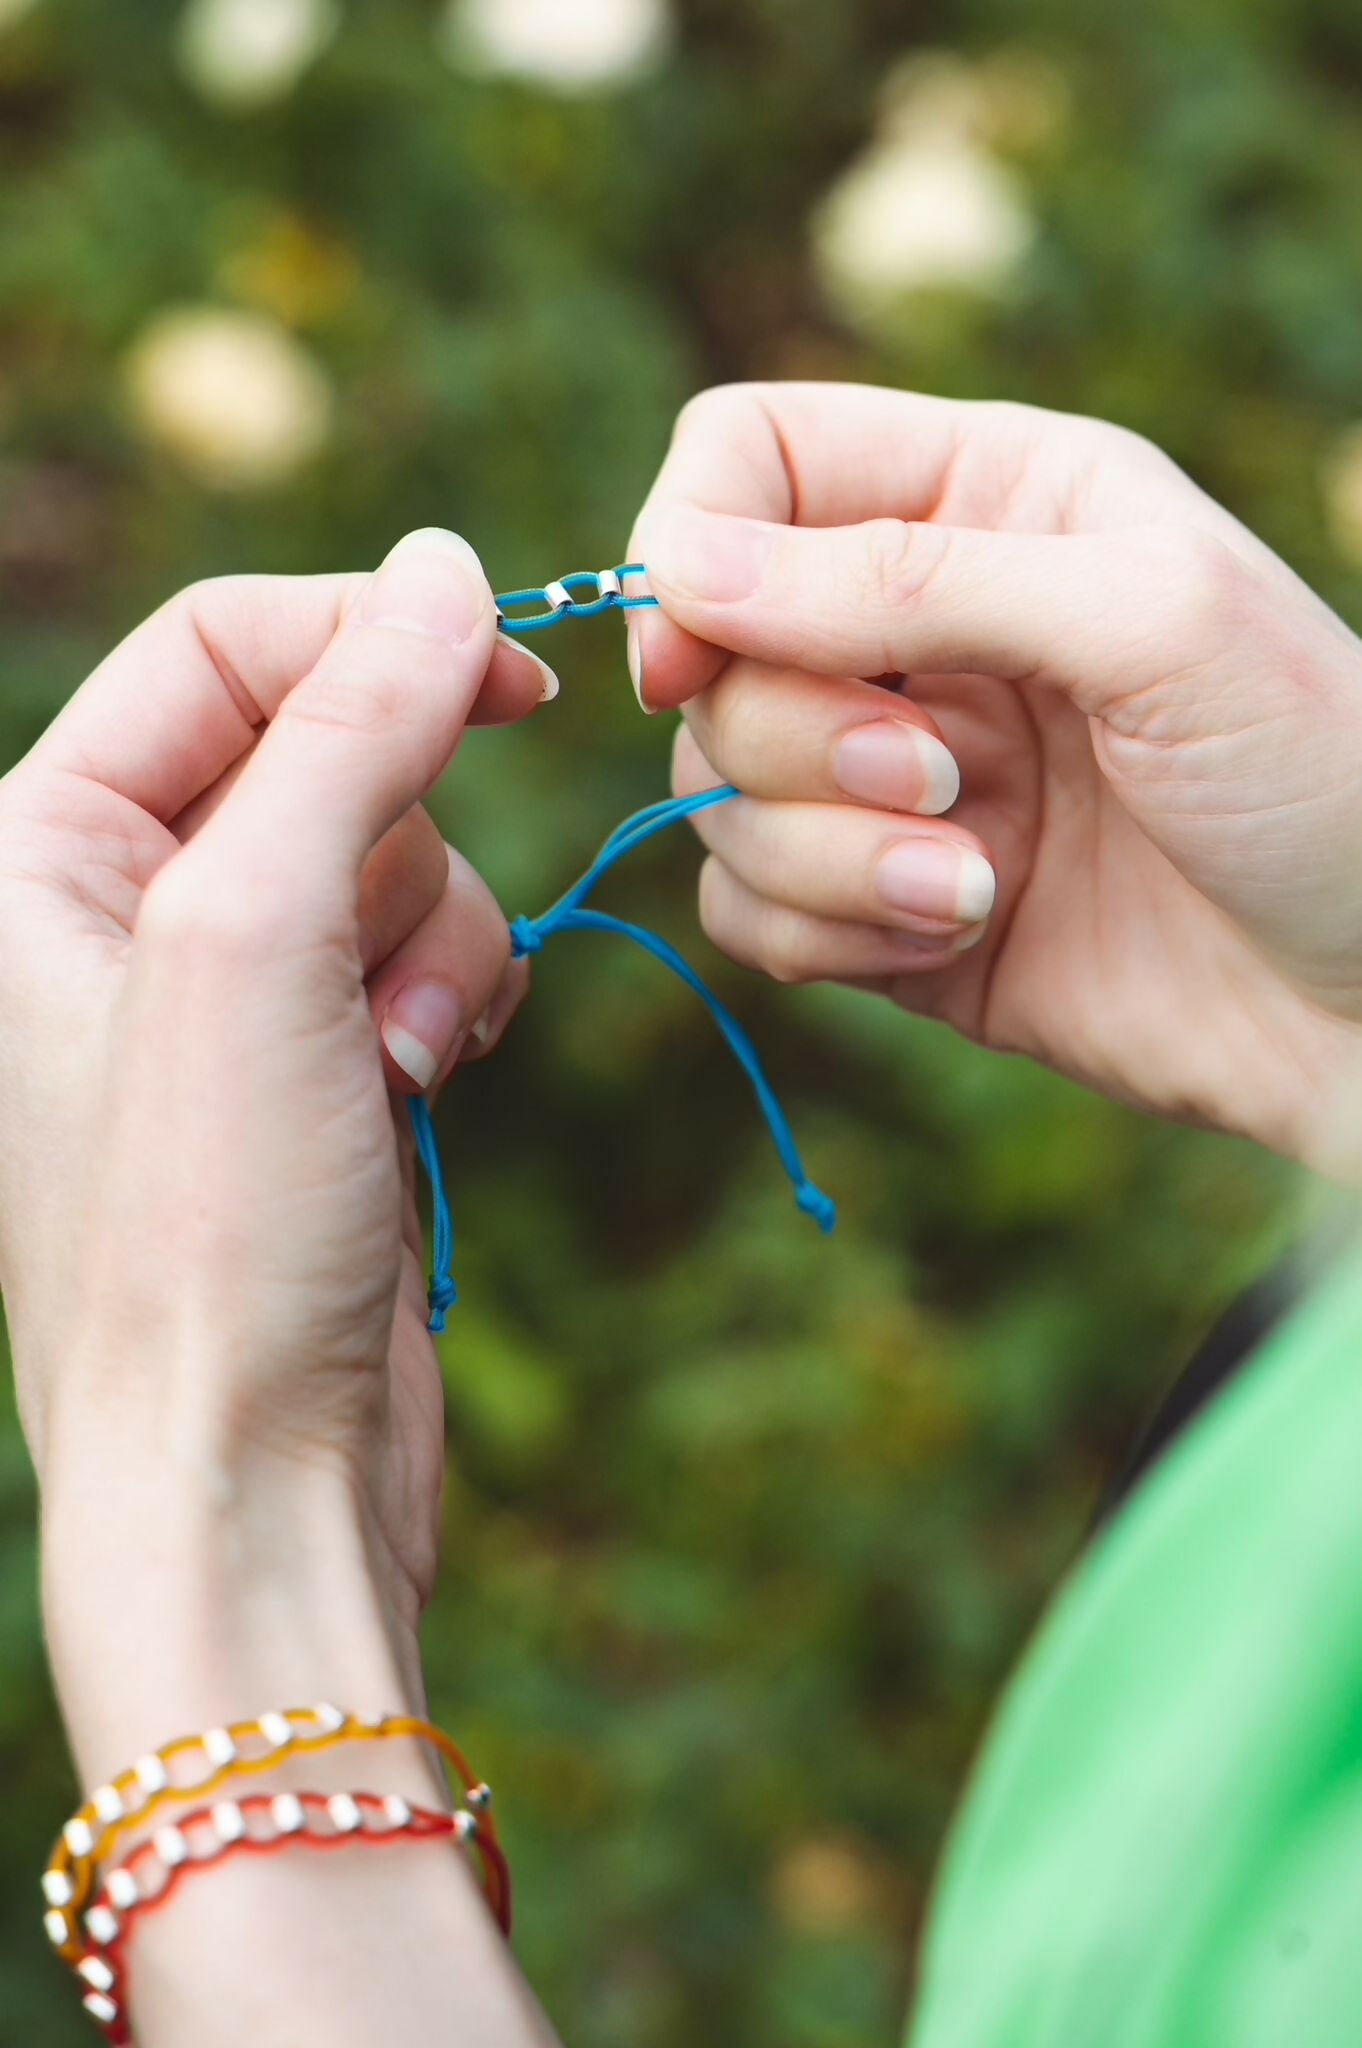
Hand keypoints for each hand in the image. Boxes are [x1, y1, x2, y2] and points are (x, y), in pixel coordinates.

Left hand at [0, 530, 551, 1780]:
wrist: (251, 1474)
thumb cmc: (204, 1224)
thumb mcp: (256, 934)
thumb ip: (349, 729)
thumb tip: (443, 568)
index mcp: (34, 846)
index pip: (221, 645)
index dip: (371, 635)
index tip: (519, 666)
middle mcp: (115, 904)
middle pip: (327, 747)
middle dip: (402, 839)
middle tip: (389, 963)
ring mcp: (222, 990)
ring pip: (401, 852)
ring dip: (438, 938)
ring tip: (397, 1059)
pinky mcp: (314, 1061)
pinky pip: (427, 947)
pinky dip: (454, 995)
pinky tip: (424, 1082)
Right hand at [629, 383, 1361, 1176]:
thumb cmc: (1312, 774)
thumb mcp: (1148, 621)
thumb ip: (915, 577)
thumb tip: (681, 570)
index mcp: (988, 496)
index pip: (750, 459)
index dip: (687, 545)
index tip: (687, 657)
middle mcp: (917, 627)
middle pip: (712, 647)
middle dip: (802, 735)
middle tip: (947, 780)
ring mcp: (890, 776)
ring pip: (714, 791)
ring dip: (826, 852)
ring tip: (978, 883)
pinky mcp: (877, 907)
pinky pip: (748, 908)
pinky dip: (826, 931)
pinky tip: (958, 933)